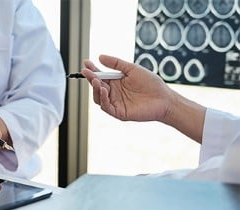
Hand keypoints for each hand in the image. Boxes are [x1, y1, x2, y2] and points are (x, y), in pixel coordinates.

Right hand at [82, 54, 205, 142]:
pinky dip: (103, 99)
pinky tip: (104, 90)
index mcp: (116, 82)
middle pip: (96, 87)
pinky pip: (106, 107)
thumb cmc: (151, 83)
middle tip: (88, 72)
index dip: (92, 70)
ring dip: (95, 89)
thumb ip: (115, 64)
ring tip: (97, 81)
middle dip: (91, 79)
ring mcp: (115, 103)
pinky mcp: (119, 112)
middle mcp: (114, 93)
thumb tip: (100, 57)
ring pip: (98, 98)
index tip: (86, 63)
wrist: (164, 98)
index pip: (100, 76)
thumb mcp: (132, 69)